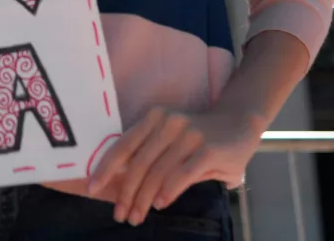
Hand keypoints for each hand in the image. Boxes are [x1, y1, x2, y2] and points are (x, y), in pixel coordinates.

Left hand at [87, 107, 261, 225]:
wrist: (239, 122)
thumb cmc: (199, 135)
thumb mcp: (169, 137)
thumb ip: (148, 152)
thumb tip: (119, 181)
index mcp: (154, 118)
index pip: (124, 145)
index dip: (106, 168)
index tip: (93, 188)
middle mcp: (168, 123)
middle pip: (139, 163)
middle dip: (126, 193)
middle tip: (121, 214)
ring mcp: (189, 134)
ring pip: (158, 172)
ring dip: (144, 198)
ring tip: (137, 216)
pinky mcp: (209, 149)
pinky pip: (182, 174)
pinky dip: (168, 191)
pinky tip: (159, 204)